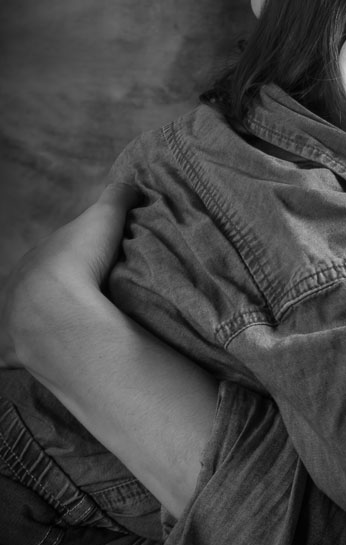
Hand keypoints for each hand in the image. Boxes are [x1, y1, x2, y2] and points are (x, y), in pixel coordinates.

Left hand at [0, 183, 139, 366]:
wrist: (58, 309)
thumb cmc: (79, 258)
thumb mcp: (106, 215)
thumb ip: (118, 197)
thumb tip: (132, 185)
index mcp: (35, 259)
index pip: (55, 257)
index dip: (77, 258)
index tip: (98, 264)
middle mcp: (17, 289)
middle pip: (42, 289)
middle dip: (60, 293)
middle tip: (91, 300)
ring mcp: (14, 323)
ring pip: (31, 320)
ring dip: (50, 323)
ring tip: (80, 330)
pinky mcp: (16, 354)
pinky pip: (17, 355)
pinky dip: (27, 355)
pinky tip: (45, 358)